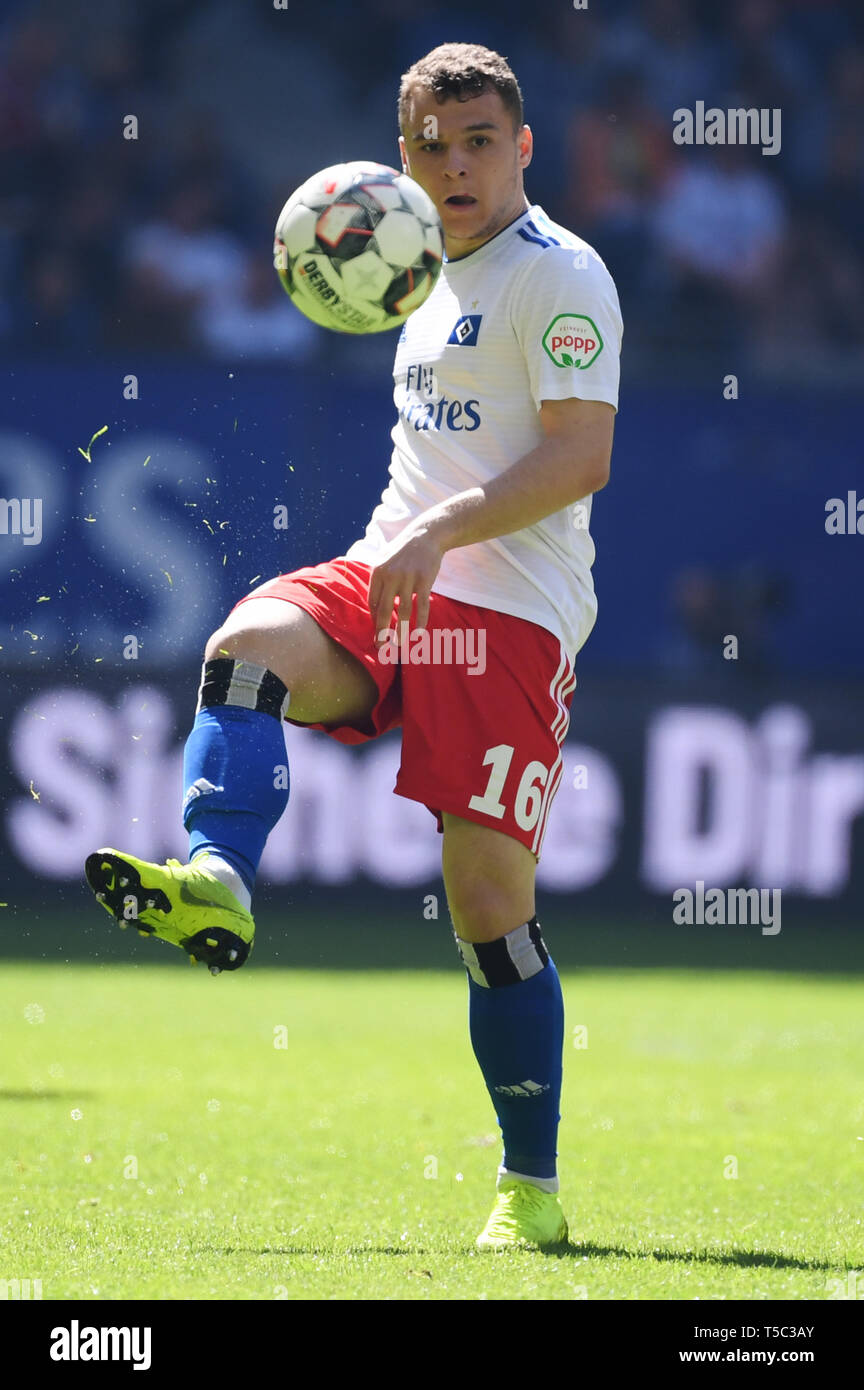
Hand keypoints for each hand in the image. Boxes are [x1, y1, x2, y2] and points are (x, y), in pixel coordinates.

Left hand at [368, 524, 444, 645]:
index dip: (375, 620)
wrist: (425, 536)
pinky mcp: (425, 581)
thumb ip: (379, 583)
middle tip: (381, 647)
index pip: (372, 603)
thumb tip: (374, 609)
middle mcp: (391, 576)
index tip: (378, 633)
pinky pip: (422, 607)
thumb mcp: (384, 561)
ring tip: (400, 644)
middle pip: (384, 610)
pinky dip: (420, 622)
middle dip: (382, 632)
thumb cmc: (403, 552)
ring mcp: (408, 579)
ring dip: (401, 631)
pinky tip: (418, 634)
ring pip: (404, 612)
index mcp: (377, 573)